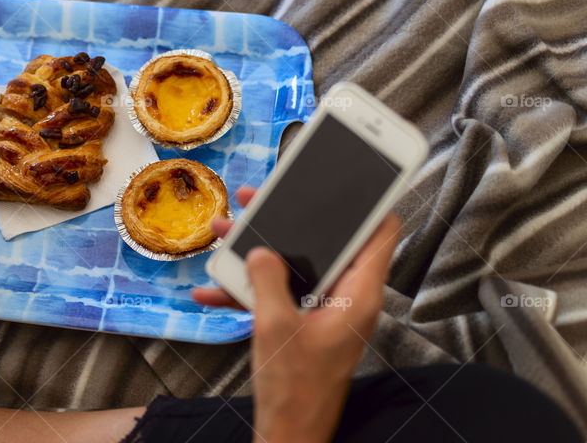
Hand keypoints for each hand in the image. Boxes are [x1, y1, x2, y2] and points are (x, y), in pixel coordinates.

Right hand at [193, 186, 400, 442]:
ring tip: (224, 231)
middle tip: (261, 194)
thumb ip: (267, 279)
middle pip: (325, 242)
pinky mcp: (304, 324)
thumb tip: (260, 250)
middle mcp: (345, 298)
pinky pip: (279, 294)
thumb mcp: (274, 326)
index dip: (372, 201)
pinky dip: (249, 290)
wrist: (289, 433)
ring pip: (295, 265)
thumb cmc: (295, 387)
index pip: (379, 235)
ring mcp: (323, 311)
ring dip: (258, 251)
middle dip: (289, 218)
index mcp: (356, 295)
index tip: (359, 174)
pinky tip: (211, 291)